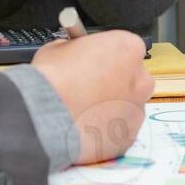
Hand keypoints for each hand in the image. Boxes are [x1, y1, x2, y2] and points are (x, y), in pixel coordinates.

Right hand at [31, 32, 152, 164]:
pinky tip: (84, 127)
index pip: (125, 48)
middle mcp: (140, 79)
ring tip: (83, 111)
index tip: (95, 63)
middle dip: (114, 83)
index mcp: (127, 48)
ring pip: (127, 107)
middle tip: (90, 88)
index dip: (107, 56)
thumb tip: (74, 53)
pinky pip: (119, 131)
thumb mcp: (59, 47)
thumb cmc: (52, 80)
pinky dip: (106, 130)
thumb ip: (76, 49)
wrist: (45, 117)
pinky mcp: (128, 137)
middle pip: (132, 78)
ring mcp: (137, 110)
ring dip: (111, 108)